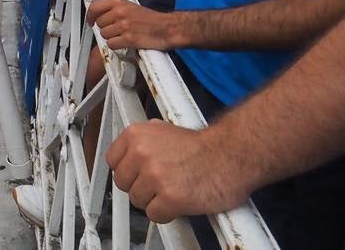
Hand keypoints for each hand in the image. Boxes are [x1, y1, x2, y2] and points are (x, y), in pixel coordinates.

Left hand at [86, 0, 181, 50]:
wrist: (166, 28)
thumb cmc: (151, 19)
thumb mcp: (131, 6)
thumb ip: (115, 9)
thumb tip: (99, 15)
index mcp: (119, 2)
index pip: (95, 7)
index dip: (90, 16)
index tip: (90, 21)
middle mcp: (119, 12)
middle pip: (100, 24)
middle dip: (106, 29)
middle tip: (116, 31)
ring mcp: (123, 26)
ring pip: (104, 35)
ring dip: (112, 38)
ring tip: (123, 36)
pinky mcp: (128, 39)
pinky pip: (111, 44)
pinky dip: (116, 46)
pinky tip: (125, 42)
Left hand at [108, 121, 251, 222]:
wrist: (231, 155)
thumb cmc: (205, 146)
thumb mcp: (166, 129)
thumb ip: (146, 140)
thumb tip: (132, 148)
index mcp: (137, 135)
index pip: (113, 161)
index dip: (127, 171)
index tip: (135, 174)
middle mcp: (142, 154)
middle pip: (123, 184)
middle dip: (139, 187)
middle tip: (157, 185)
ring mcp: (154, 177)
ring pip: (137, 201)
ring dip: (154, 201)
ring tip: (172, 191)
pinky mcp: (169, 198)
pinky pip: (154, 215)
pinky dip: (166, 213)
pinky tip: (178, 202)